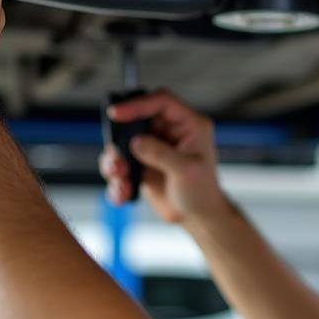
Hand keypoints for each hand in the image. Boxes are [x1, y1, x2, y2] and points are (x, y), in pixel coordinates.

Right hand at [99, 90, 228, 223]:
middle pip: (135, 121)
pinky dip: (117, 180)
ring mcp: (153, 147)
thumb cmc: (202, 191)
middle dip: (120, 140)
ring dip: (115, 162)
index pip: (161, 102)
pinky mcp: (141, 164)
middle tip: (117, 160)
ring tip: (121, 180)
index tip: (116, 113)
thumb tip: (136, 142)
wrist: (197, 216)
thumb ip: (161, 153)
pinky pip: (120, 165)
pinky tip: (124, 193)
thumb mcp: (186, 170)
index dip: (138, 104)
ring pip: (123, 144)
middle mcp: (169, 132)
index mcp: (188, 124)